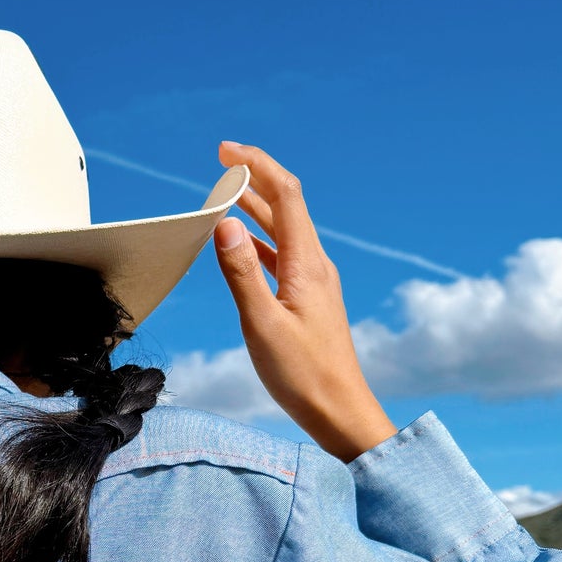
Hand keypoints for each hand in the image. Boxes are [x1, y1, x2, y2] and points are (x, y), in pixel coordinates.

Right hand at [213, 143, 396, 462]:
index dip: (257, 166)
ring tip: (226, 194)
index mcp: (306, 265)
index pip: (285, 196)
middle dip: (255, 179)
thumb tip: (225, 225)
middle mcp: (315, 265)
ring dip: (256, 208)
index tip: (226, 151)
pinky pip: (284, 255)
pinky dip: (261, 240)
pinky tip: (243, 243)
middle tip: (221, 163)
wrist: (339, 410)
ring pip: (285, 230)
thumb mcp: (262, 325)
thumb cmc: (302, 376)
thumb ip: (241, 274)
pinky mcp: (310, 299)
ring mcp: (315, 281)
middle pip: (287, 206)